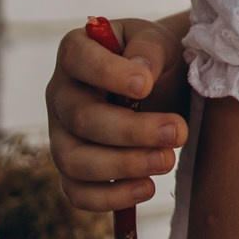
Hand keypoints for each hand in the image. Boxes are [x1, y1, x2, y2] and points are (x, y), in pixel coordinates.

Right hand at [45, 16, 191, 209]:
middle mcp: (60, 94)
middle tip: (178, 132)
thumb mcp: (158, 40)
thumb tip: (142, 74)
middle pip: (80, 118)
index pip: (76, 58)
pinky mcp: (73, 169)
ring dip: (123, 166)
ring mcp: (62, 134)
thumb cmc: (154, 58)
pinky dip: (110, 197)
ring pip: (74, 160)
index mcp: (76, 52)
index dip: (107, 73)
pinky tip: (147, 188)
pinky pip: (77, 192)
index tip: (146, 85)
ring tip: (167, 160)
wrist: (161, 84)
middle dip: (132, 131)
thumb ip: (149, 49)